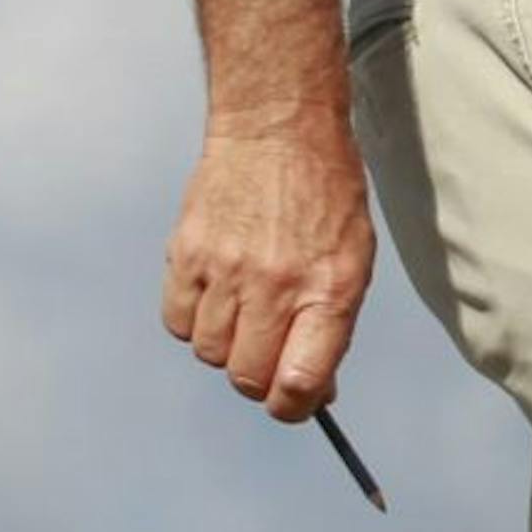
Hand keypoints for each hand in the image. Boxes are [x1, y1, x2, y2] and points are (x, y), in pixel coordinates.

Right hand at [161, 119, 374, 422]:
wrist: (278, 125)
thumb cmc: (325, 192)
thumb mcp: (354, 254)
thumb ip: (333, 324)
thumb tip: (311, 392)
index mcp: (330, 286)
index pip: (299, 383)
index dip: (296, 406)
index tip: (296, 399)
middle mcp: (277, 284)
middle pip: (248, 379)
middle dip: (259, 376)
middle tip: (269, 344)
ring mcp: (226, 270)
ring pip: (210, 354)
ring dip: (227, 341)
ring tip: (245, 297)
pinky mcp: (186, 255)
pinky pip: (178, 323)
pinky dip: (194, 318)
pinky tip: (216, 284)